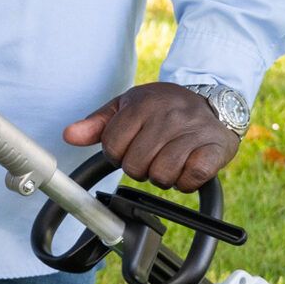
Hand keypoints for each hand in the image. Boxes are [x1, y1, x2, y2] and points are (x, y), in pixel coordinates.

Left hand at [63, 83, 239, 193]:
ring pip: (162, 176)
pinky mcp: (215, 148)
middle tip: (152, 156)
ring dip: (163, 176)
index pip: (112, 147)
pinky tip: (188, 166)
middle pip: (135, 166)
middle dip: (140, 168)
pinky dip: (186, 181)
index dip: (118, 155)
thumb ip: (97, 124)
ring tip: (170, 160)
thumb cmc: (164, 108)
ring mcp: (193, 131)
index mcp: (142, 104)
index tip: (131, 147)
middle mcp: (168, 115)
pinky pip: (190, 179)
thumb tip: (69, 136)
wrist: (214, 102)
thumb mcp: (127, 106)